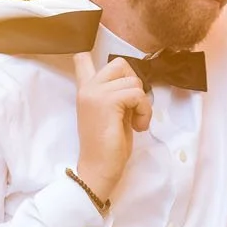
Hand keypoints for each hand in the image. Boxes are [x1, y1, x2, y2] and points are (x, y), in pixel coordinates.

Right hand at [73, 49, 152, 203]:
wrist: (98, 170)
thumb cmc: (108, 148)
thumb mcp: (113, 115)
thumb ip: (117, 96)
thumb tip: (134, 84)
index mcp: (86, 90)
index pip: (82, 59)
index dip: (96, 57)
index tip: (105, 69)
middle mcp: (88, 88)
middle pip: (120, 63)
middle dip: (135, 84)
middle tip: (133, 108)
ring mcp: (96, 93)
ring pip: (134, 81)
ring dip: (143, 103)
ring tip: (136, 122)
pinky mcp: (107, 102)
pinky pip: (137, 94)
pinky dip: (145, 110)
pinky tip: (139, 126)